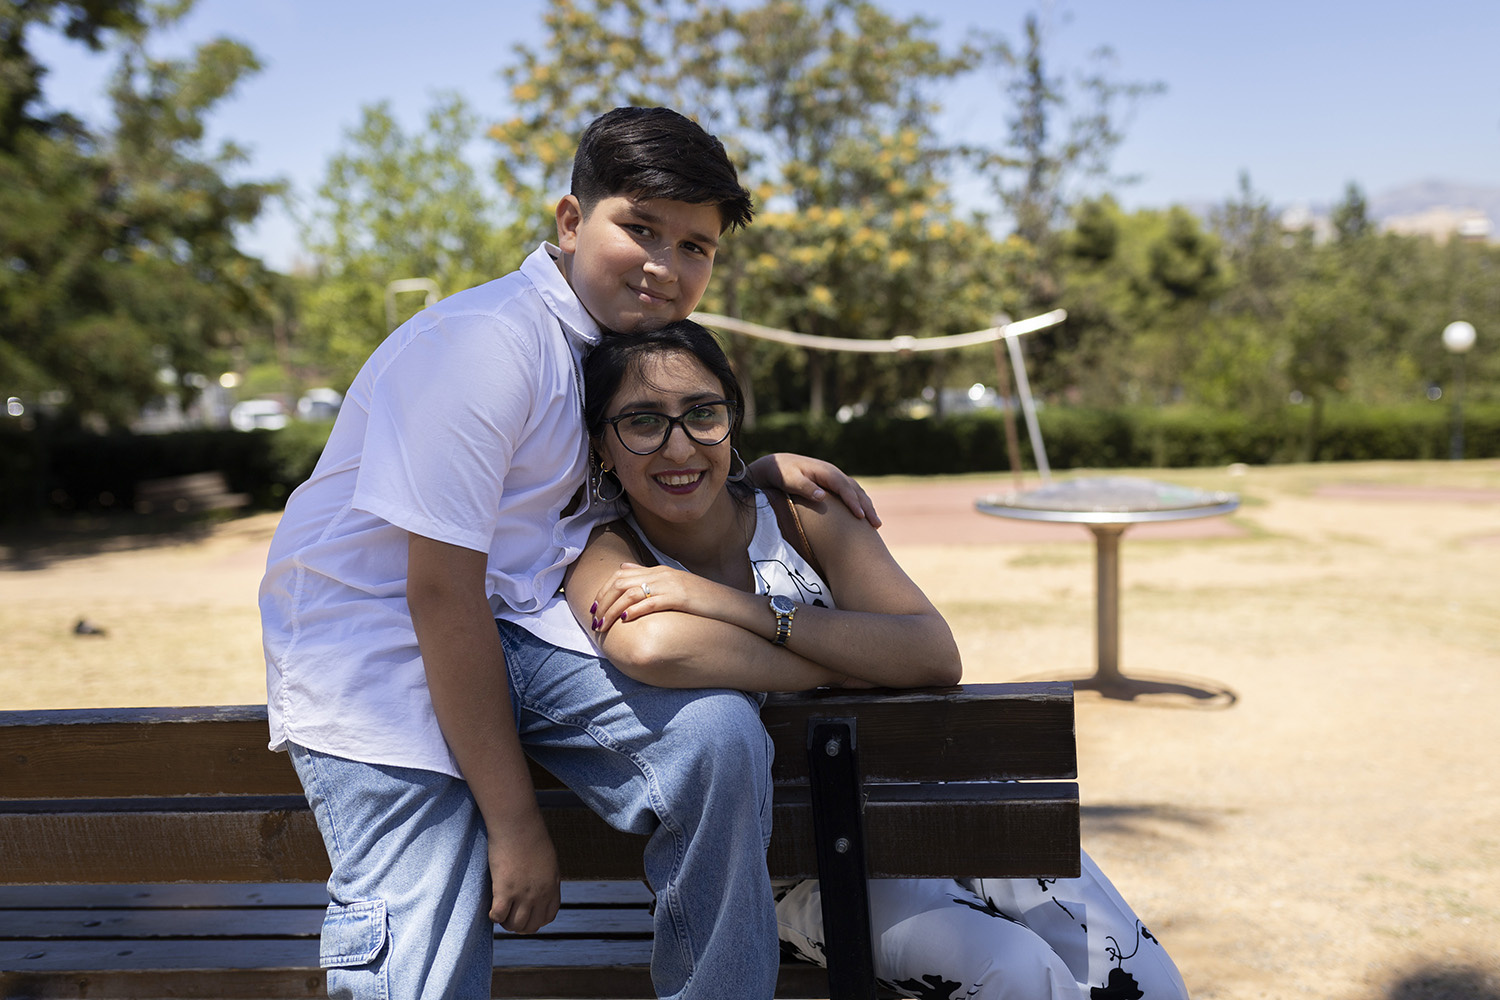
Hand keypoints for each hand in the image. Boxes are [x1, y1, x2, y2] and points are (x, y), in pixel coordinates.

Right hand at [486, 808, 560, 933]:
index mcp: (552, 886)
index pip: (547, 917)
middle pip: (531, 925)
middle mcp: (540, 894)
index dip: (536, 920)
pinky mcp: (505, 890)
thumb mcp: (547, 860)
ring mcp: (523, 894)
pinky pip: (499, 916)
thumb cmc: (530, 836)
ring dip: (506, 922)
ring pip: (515, 925)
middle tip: (509, 916)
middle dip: (520, 925)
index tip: (526, 916)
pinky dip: (494, 916)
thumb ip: (545, 877)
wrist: (518, 824)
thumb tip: (538, 887)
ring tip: (500, 912)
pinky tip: (492, 907)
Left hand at [589, 563, 733, 633]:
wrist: (732, 605)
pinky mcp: (680, 597)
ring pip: (631, 592)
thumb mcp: (674, 584)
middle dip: (603, 601)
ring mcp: (671, 584)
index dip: (603, 591)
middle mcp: (662, 574)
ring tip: (603, 624)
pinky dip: (635, 610)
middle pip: (621, 582)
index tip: (593, 607)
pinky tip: (625, 621)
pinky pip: (651, 601)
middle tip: (594, 619)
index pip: (621, 574)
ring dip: (613, 609)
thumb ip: (649, 577)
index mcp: (659, 571)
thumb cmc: (703, 600)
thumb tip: (624, 569)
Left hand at [747, 453, 880, 527]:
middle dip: (867, 507)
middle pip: (856, 490)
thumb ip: (805, 487)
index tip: (860, 517)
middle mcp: (834, 473)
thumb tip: (822, 496)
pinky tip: (863, 517)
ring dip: (867, 507)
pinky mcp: (832, 485)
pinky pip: (851, 494)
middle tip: (876, 525)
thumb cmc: (781, 473)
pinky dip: (860, 504)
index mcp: (826, 472)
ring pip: (857, 492)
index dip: (853, 501)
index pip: (844, 487)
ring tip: (876, 525)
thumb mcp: (789, 480)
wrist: (776, 465)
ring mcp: (834, 479)